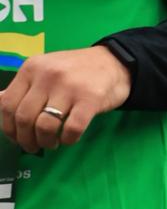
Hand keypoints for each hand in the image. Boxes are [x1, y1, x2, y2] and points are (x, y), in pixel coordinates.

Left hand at [0, 45, 131, 150]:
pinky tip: (69, 138)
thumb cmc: (77, 70)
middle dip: (26, 139)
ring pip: (45, 126)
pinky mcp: (91, 99)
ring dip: (46, 142)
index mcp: (32, 68)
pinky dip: (68, 140)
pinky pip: (72, 130)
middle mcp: (48, 75)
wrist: (115, 62)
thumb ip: (23, 86)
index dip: (8, 128)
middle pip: (24, 118)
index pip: (7, 104)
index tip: (16, 138)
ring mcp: (69, 86)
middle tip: (33, 146)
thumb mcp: (45, 70)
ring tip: (51, 143)